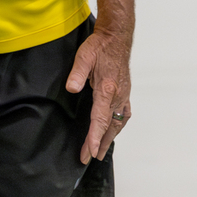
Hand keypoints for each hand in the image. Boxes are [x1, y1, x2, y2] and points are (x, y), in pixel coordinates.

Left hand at [66, 26, 132, 163]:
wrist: (117, 38)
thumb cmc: (99, 47)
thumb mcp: (84, 56)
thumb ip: (77, 74)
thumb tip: (71, 89)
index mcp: (107, 89)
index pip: (100, 119)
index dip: (94, 137)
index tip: (90, 151)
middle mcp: (117, 95)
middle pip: (108, 126)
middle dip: (98, 144)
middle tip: (89, 158)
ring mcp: (123, 95)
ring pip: (118, 123)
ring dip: (109, 138)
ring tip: (100, 152)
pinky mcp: (124, 93)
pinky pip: (123, 115)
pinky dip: (118, 126)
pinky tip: (113, 131)